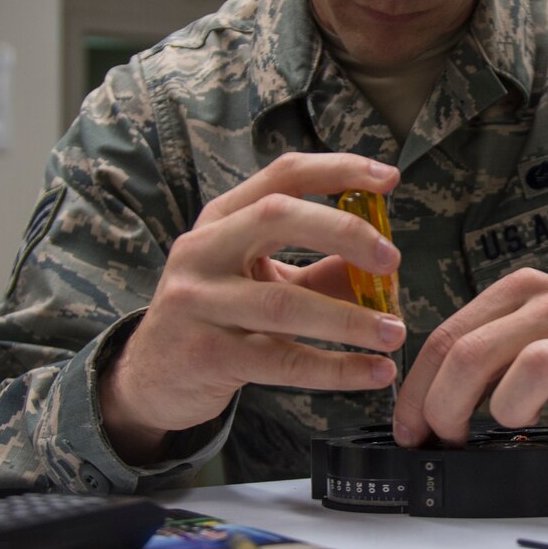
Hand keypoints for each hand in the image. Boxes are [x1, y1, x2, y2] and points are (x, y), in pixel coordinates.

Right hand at [101, 153, 407, 463]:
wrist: (151, 378)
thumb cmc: (219, 317)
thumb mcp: (261, 281)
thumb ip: (318, 270)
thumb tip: (385, 268)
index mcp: (221, 219)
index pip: (282, 175)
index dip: (337, 170)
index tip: (388, 179)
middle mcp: (202, 250)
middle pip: (276, 218)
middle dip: (342, 232)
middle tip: (392, 260)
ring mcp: (198, 302)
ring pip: (283, 303)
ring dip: (349, 319)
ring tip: (396, 333)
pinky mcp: (205, 355)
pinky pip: (282, 361)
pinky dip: (336, 368)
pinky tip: (375, 372)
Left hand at [394, 269, 547, 446]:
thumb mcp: (527, 327)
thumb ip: (482, 351)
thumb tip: (424, 405)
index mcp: (519, 291)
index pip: (447, 338)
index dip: (418, 392)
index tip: (410, 430)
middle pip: (475, 354)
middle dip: (447, 408)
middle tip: (450, 439)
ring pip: (531, 369)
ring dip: (510, 409)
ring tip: (518, 420)